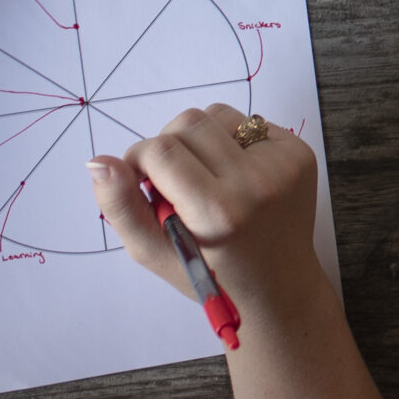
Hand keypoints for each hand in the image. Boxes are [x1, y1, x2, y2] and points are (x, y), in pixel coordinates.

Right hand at [90, 105, 328, 318]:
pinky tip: (234, 176)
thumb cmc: (210, 275)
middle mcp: (257, 182)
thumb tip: (97, 161)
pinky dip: (231, 142)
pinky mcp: (301, 152)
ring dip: (199, 138)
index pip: (160, 150)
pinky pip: (249, 122)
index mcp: (219, 211)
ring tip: (203, 177)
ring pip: (218, 114)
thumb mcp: (155, 253)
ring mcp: (285, 163)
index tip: (142, 182)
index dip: (139, 160)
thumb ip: (121, 207)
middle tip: (174, 183)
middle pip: (188, 123)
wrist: (279, 285)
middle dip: (168, 146)